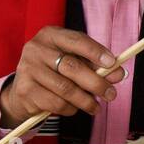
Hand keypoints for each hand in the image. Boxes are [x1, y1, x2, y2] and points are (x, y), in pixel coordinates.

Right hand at [0, 26, 126, 127]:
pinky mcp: (25, 90)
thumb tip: (119, 74)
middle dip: (96, 83)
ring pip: (65, 88)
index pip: (76, 40)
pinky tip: (73, 108)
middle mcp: (36, 49)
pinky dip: (70, 108)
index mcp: (51, 35)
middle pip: (72, 67)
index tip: (112, 63)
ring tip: (96, 107)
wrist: (24, 90)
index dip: (95, 52)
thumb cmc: (55, 71)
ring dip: (85, 101)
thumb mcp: (75, 61)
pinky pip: (55, 103)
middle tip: (111, 94)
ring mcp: (28, 69)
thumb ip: (96, 66)